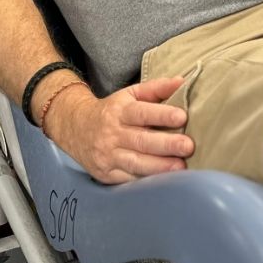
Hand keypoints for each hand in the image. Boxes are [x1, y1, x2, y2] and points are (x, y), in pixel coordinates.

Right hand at [55, 76, 193, 184]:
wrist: (75, 129)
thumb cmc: (112, 111)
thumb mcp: (130, 94)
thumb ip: (156, 88)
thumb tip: (183, 82)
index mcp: (120, 111)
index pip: (142, 112)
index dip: (161, 115)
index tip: (182, 117)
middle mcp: (112, 133)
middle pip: (141, 140)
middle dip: (166, 144)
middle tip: (188, 146)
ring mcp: (108, 155)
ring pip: (135, 162)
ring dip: (159, 166)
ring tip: (180, 166)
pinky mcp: (106, 174)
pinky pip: (128, 179)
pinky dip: (146, 180)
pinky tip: (164, 180)